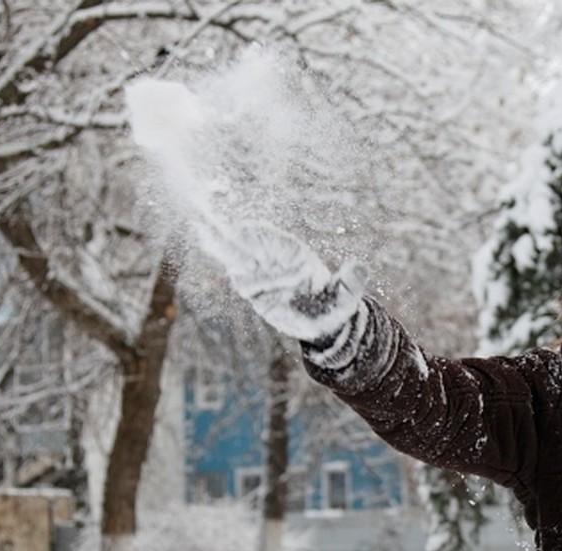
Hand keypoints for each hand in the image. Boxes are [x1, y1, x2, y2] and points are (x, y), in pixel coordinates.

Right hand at [194, 218, 365, 342]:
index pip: (270, 240)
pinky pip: (233, 262)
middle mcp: (276, 257)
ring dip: (220, 239)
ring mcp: (261, 267)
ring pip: (237, 250)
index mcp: (295, 255)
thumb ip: (350, 284)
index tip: (236, 230)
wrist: (322, 321)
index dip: (254, 236)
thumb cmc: (333, 308)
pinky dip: (219, 248)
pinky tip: (202, 234)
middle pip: (248, 239)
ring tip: (200, 225)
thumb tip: (361, 269)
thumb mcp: (344, 299)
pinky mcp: (250, 280)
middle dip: (229, 230)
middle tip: (205, 219)